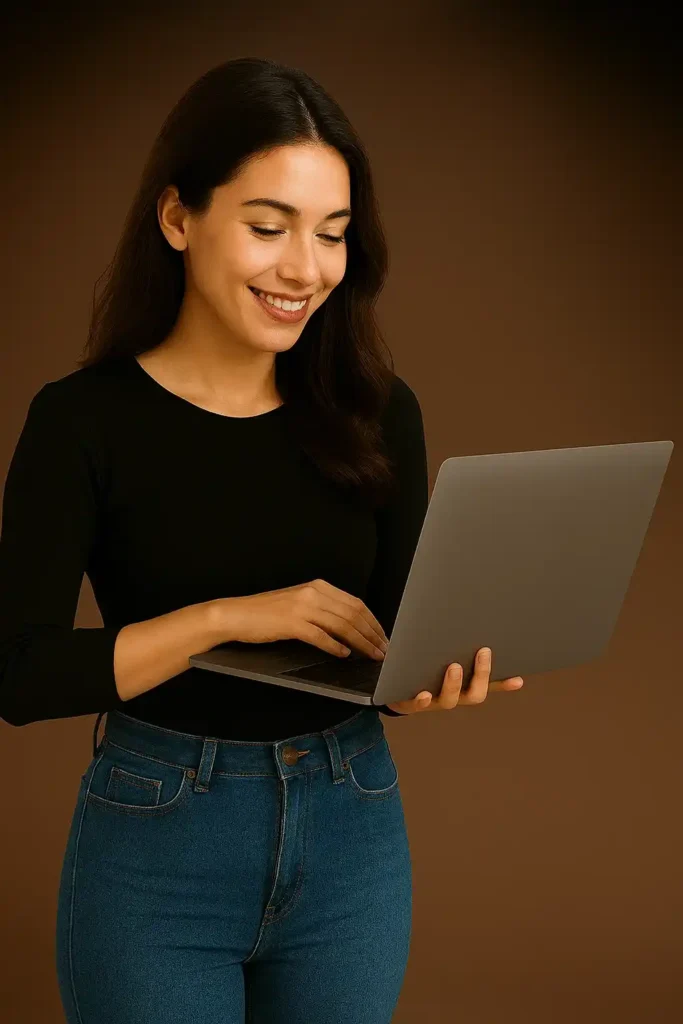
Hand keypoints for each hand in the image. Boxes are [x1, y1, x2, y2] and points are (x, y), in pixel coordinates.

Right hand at [219, 578, 388, 662]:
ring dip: (361, 642)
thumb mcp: (299, 604)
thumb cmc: (266, 614)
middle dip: (372, 634)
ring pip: (342, 625)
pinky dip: (335, 646)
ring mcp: (302, 607)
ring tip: (371, 655)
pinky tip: (344, 655)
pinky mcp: (291, 623)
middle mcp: (313, 593)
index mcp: (318, 587)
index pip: (356, 603)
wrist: (236, 615)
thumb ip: (323, 611)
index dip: (373, 622)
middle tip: (384, 650)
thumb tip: (349, 629)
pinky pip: (320, 636)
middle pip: (353, 614)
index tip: (383, 637)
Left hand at [385, 647, 523, 714]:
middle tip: (482, 652)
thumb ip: (458, 651)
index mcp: (463, 687)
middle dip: (481, 674)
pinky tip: (425, 693)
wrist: (393, 686)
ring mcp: (434, 701)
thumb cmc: (424, 670)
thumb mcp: (441, 660)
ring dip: (454, 684)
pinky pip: (419, 705)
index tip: (518, 678)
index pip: (489, 685)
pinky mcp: (412, 703)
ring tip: (454, 667)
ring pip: (449, 700)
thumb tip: (477, 630)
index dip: (504, 684)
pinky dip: (423, 700)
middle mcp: (453, 696)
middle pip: (474, 695)